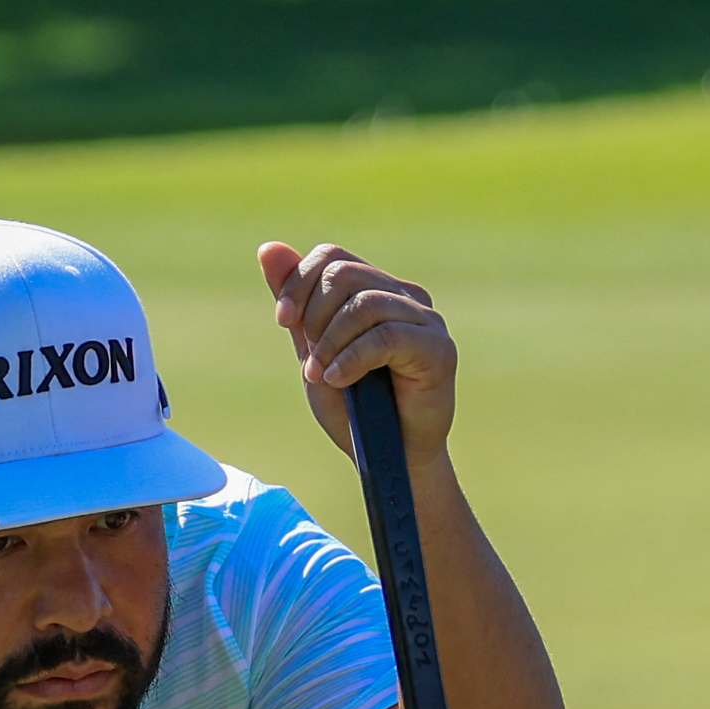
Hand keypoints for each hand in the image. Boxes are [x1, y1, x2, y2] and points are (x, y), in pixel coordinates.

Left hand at [259, 242, 456, 460]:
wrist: (390, 460)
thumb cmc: (355, 411)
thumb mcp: (314, 351)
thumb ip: (297, 304)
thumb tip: (269, 248)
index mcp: (378, 290)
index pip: (333, 257)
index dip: (299, 281)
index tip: (283, 321)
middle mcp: (406, 297)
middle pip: (344, 273)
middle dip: (313, 316)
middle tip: (311, 362)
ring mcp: (426, 320)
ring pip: (363, 304)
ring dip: (331, 343)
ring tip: (323, 377)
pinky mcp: (439, 349)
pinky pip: (385, 336)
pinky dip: (353, 358)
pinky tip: (340, 380)